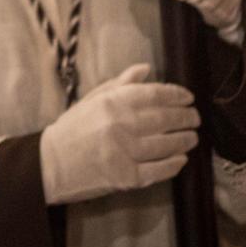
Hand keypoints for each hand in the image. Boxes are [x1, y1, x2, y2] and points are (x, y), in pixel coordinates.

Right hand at [39, 64, 198, 205]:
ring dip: (185, 140)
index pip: (154, 94)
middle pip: (165, 119)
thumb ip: (119, 84)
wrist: (50, 164)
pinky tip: (181, 159)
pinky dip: (174, 164)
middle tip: (195, 118)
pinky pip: (159, 170)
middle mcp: (121, 126)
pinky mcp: (127, 177)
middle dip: (186, 117)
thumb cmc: (72, 130)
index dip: (176, 95)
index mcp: (112, 103)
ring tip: (192, 138)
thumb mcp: (91, 100)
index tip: (188, 97)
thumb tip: (146, 69)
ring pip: (167, 144)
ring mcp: (125, 153)